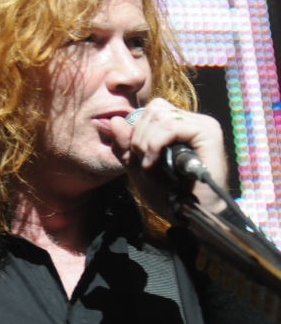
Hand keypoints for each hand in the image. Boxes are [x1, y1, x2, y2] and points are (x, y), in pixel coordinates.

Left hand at [107, 97, 228, 219]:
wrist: (188, 214)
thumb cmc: (167, 193)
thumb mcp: (135, 166)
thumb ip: (123, 144)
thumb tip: (114, 119)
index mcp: (179, 125)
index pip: (150, 110)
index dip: (136, 130)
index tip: (135, 155)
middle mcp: (192, 121)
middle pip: (154, 109)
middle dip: (138, 136)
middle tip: (142, 160)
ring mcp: (202, 125)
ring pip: (160, 115)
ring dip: (145, 142)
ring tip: (149, 164)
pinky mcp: (208, 133)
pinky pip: (171, 126)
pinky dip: (155, 144)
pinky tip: (154, 163)